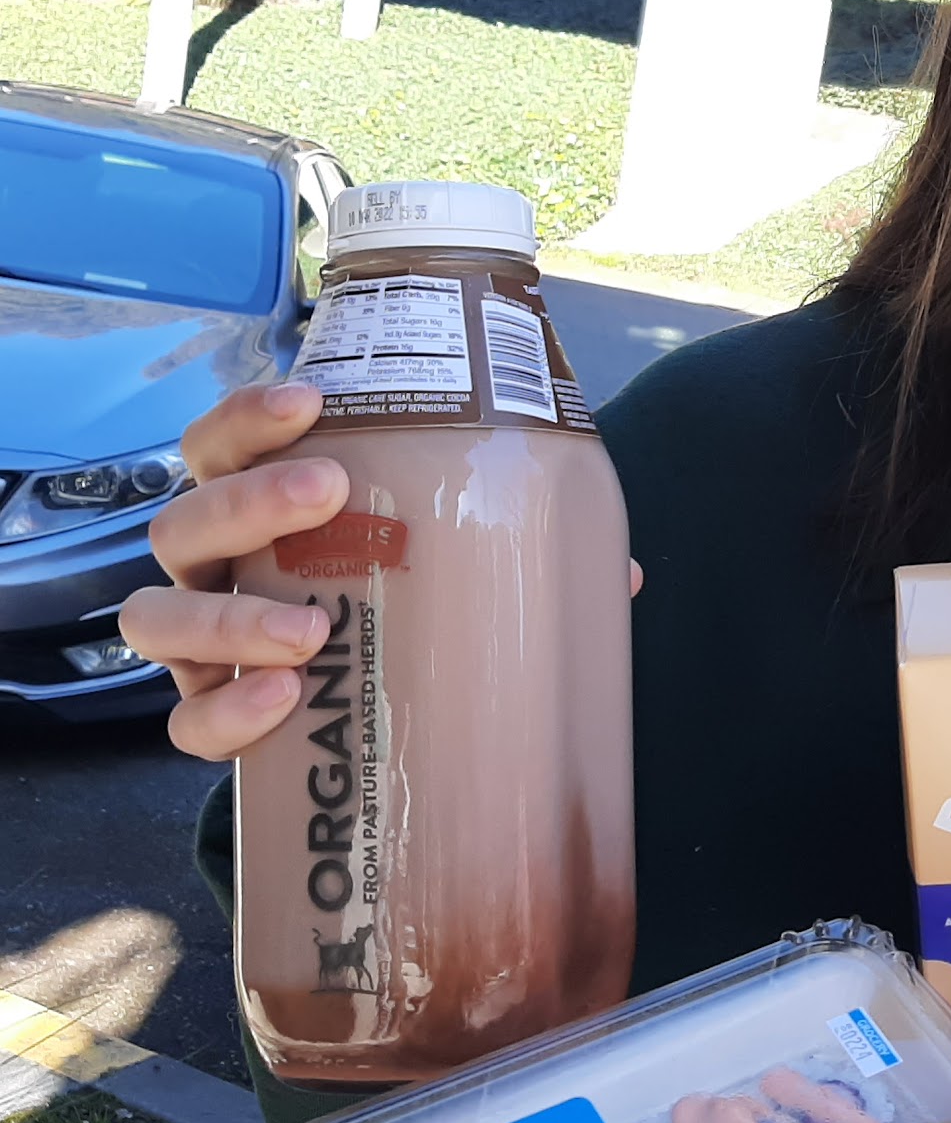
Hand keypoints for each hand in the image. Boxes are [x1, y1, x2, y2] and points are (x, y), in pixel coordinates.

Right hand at [122, 382, 643, 760]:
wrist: (356, 722)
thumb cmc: (400, 609)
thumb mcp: (448, 566)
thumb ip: (516, 554)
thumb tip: (622, 573)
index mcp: (264, 511)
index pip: (223, 443)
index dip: (252, 415)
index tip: (311, 400)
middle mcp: (216, 568)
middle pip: (185, 518)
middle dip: (250, 499)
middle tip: (329, 491)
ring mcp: (201, 641)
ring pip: (158, 614)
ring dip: (230, 616)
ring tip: (311, 632)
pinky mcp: (208, 715)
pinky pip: (186, 718)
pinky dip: (226, 710)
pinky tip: (282, 699)